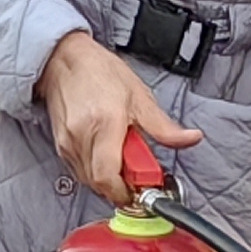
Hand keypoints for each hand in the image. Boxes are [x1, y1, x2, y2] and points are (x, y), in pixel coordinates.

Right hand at [36, 29, 200, 199]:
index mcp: (105, 123)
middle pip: (100, 184)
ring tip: (122, 160)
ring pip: (89, 181)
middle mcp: (82, 136)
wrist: (64, 60)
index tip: (143, 188)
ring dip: (108, 180)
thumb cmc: (101, 73)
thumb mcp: (140, 97)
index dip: (126, 191)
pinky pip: (79, 171)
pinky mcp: (60, 145)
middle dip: (120, 188)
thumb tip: (190, 138)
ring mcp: (68, 142)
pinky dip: (95, 171)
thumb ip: (164, 127)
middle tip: (136, 175)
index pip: (109, 177)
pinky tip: (106, 155)